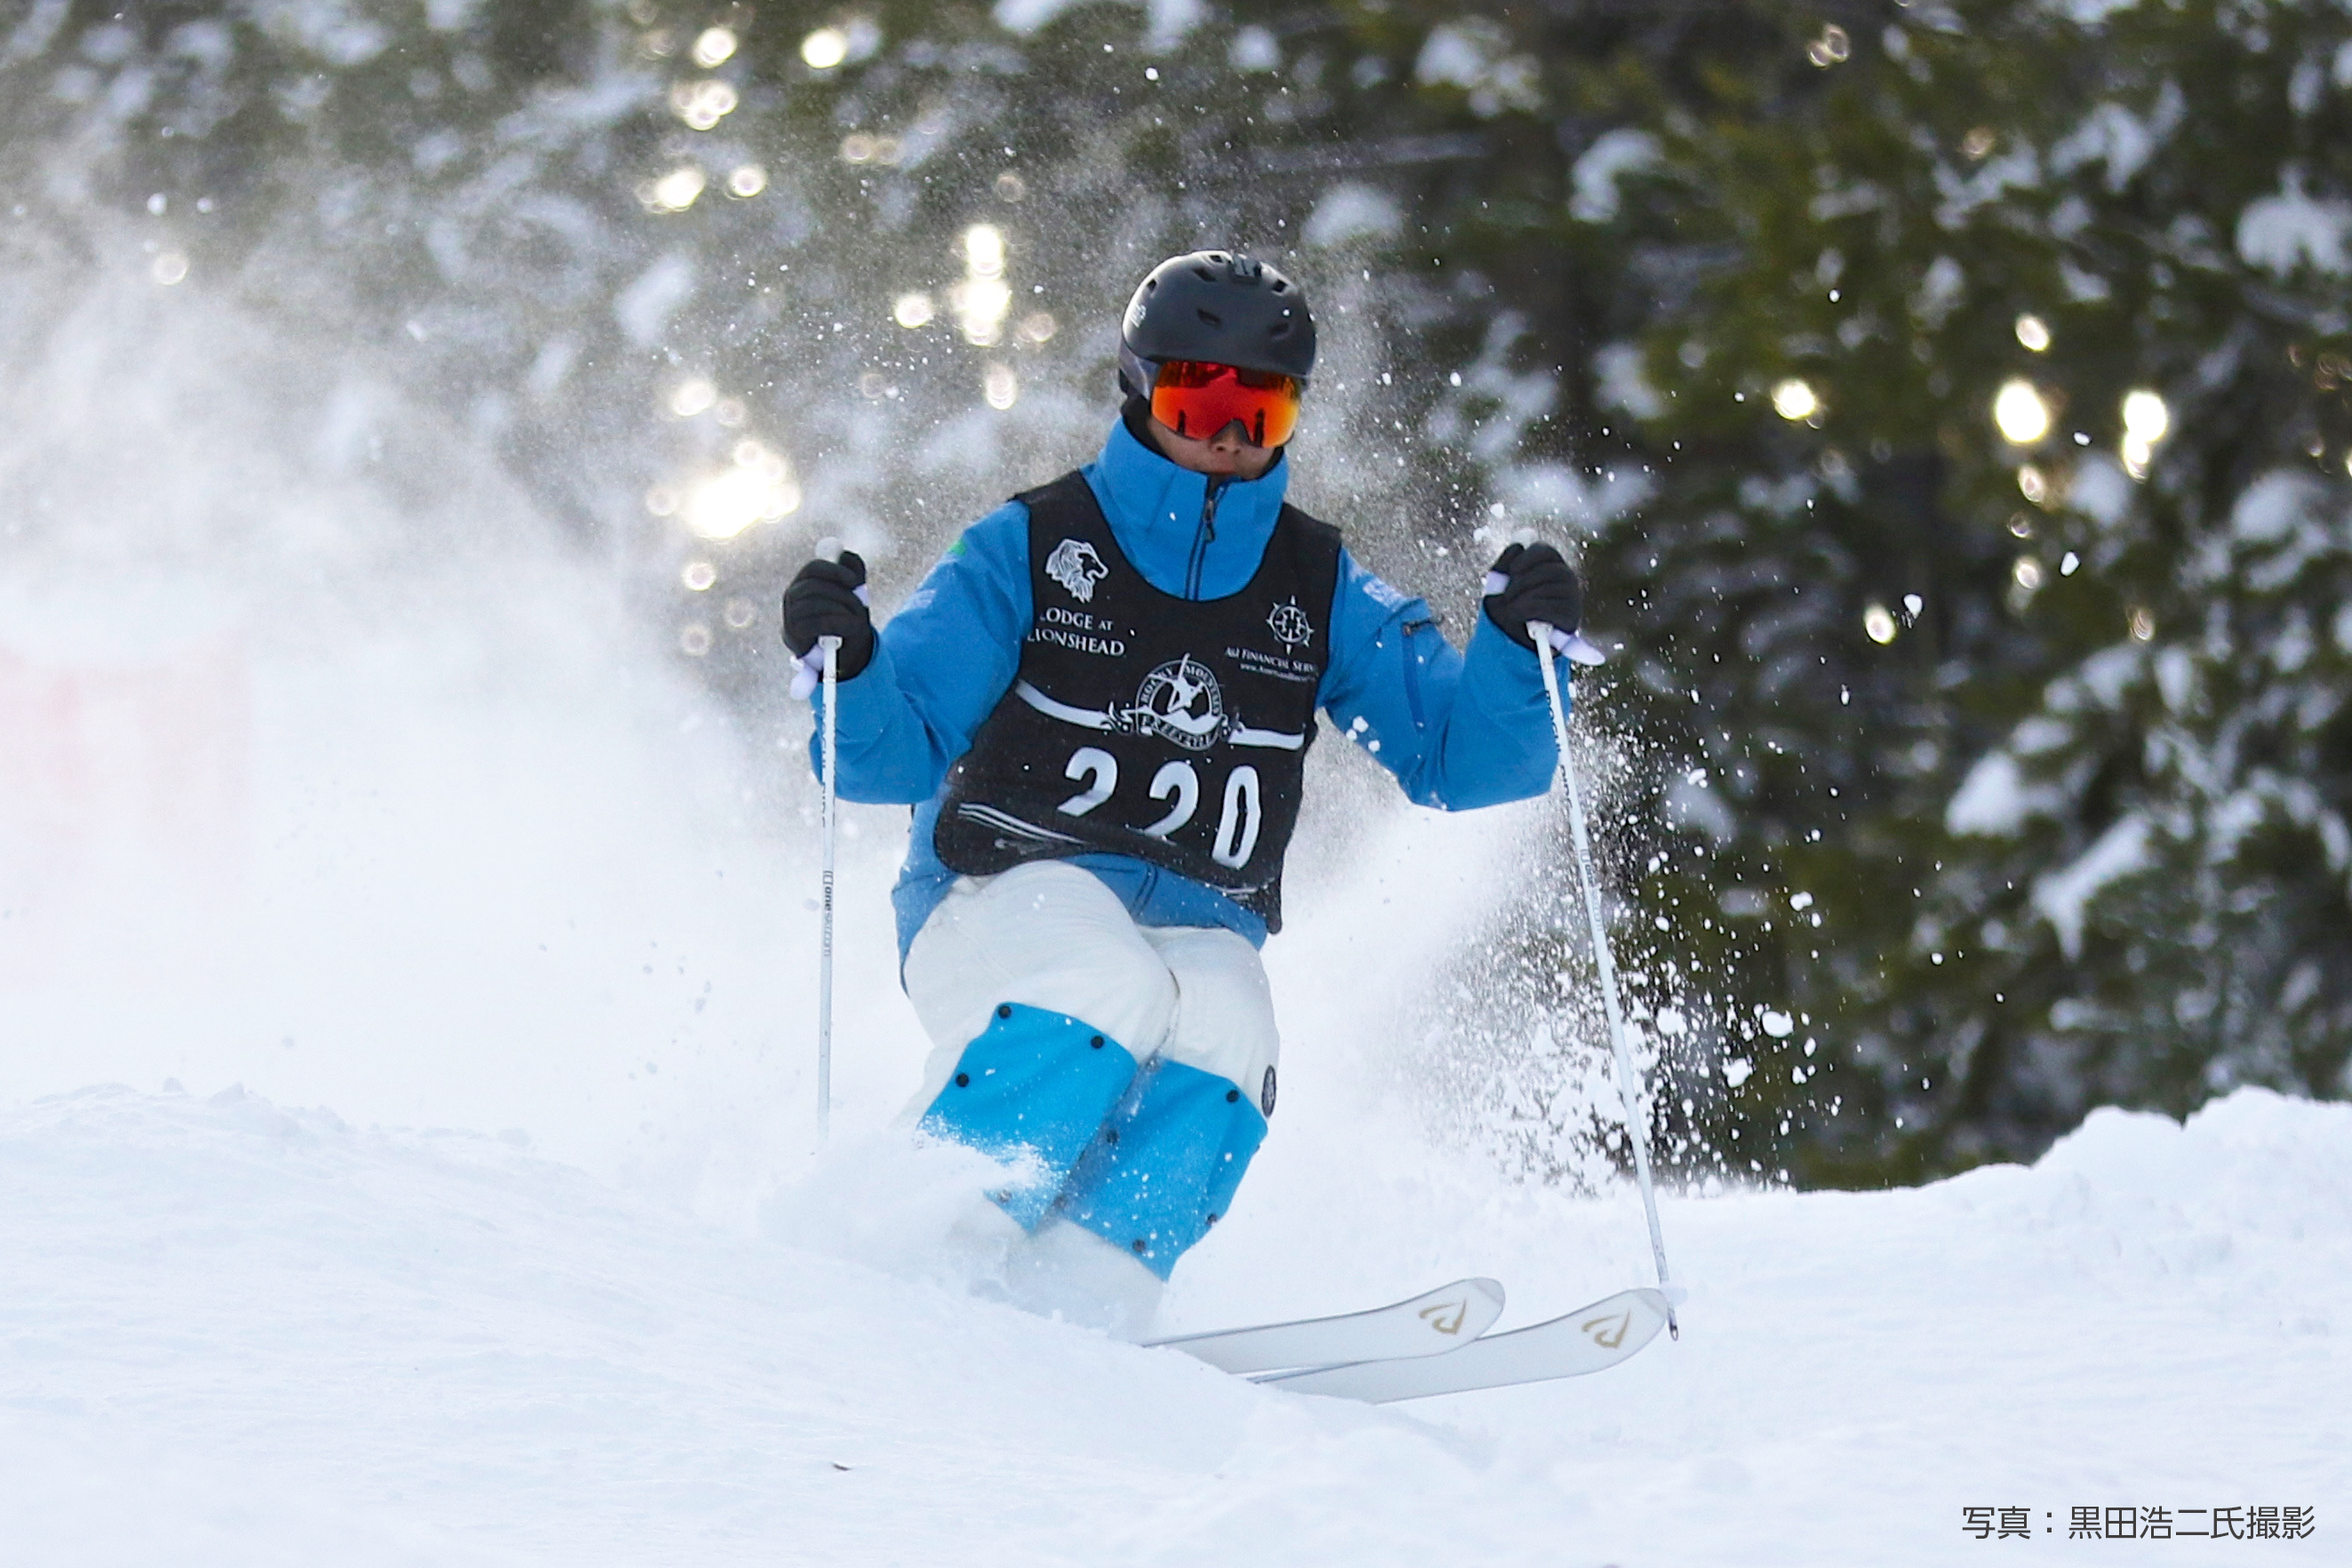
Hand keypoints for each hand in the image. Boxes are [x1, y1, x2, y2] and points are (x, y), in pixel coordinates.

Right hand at [782, 550, 873, 680]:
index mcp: (804, 582)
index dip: (835, 571)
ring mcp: (789, 616)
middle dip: (842, 594)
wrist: (845, 654)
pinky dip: (839, 623)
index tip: (855, 581)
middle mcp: (792, 597)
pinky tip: (851, 627)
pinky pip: (816, 623)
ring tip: (857, 618)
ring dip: (842, 609)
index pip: (814, 568)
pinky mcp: (793, 636)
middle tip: (861, 604)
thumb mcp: (854, 593)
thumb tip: (844, 555)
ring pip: (815, 604)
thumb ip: (851, 571)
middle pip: (814, 586)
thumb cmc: (847, 620)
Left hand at [1482, 542, 1583, 645]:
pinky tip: (1517, 615)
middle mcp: (1566, 579)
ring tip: (1510, 608)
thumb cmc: (1507, 609)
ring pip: (1549, 588)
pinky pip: (1550, 607)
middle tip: (1506, 595)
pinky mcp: (1570, 618)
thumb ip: (1506, 563)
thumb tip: (1518, 545)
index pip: (1546, 551)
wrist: (1510, 642)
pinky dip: (1528, 609)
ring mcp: (1571, 598)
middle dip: (1523, 582)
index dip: (1527, 558)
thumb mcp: (1500, 585)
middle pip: (1550, 570)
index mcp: (1551, 566)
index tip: (1512, 571)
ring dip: (1523, 597)